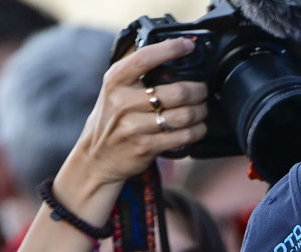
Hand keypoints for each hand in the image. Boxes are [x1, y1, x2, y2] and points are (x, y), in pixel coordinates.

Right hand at [65, 37, 207, 193]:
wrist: (97, 157)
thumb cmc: (112, 119)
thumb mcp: (115, 90)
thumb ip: (136, 74)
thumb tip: (172, 58)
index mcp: (116, 81)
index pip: (145, 58)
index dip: (170, 49)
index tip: (187, 46)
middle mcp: (123, 101)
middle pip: (177, 92)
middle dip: (198, 90)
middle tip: (203, 90)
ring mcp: (134, 126)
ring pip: (184, 116)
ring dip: (201, 112)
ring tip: (202, 110)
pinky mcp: (146, 146)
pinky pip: (183, 137)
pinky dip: (197, 131)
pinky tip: (198, 128)